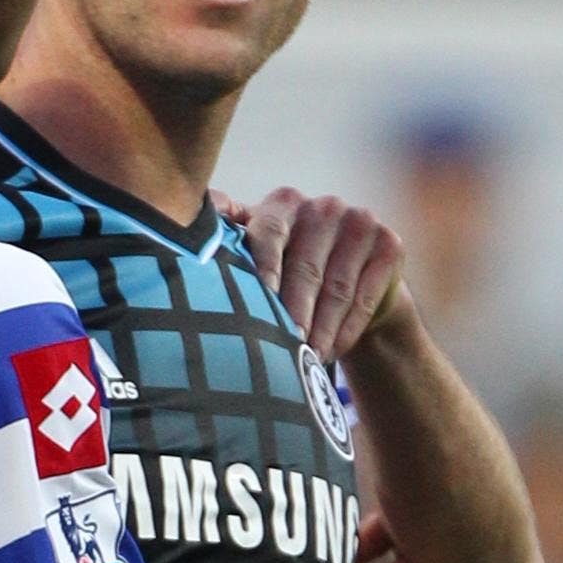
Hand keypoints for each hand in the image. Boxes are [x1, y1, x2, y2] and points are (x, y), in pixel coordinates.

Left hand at [218, 187, 404, 360]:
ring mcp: (360, 221)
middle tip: (284, 347)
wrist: (351, 277)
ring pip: (337, 287)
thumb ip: (224, 239)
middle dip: (293, 313)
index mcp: (283, 203)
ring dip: (321, 329)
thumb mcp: (255, 251)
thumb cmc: (286, 268)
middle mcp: (324, 206)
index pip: (269, 234)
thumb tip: (172, 232)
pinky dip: (348, 328)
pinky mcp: (390, 244)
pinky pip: (367, 294)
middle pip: (306, 267)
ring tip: (306, 359)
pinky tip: (332, 351)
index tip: (253, 308)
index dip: (262, 272)